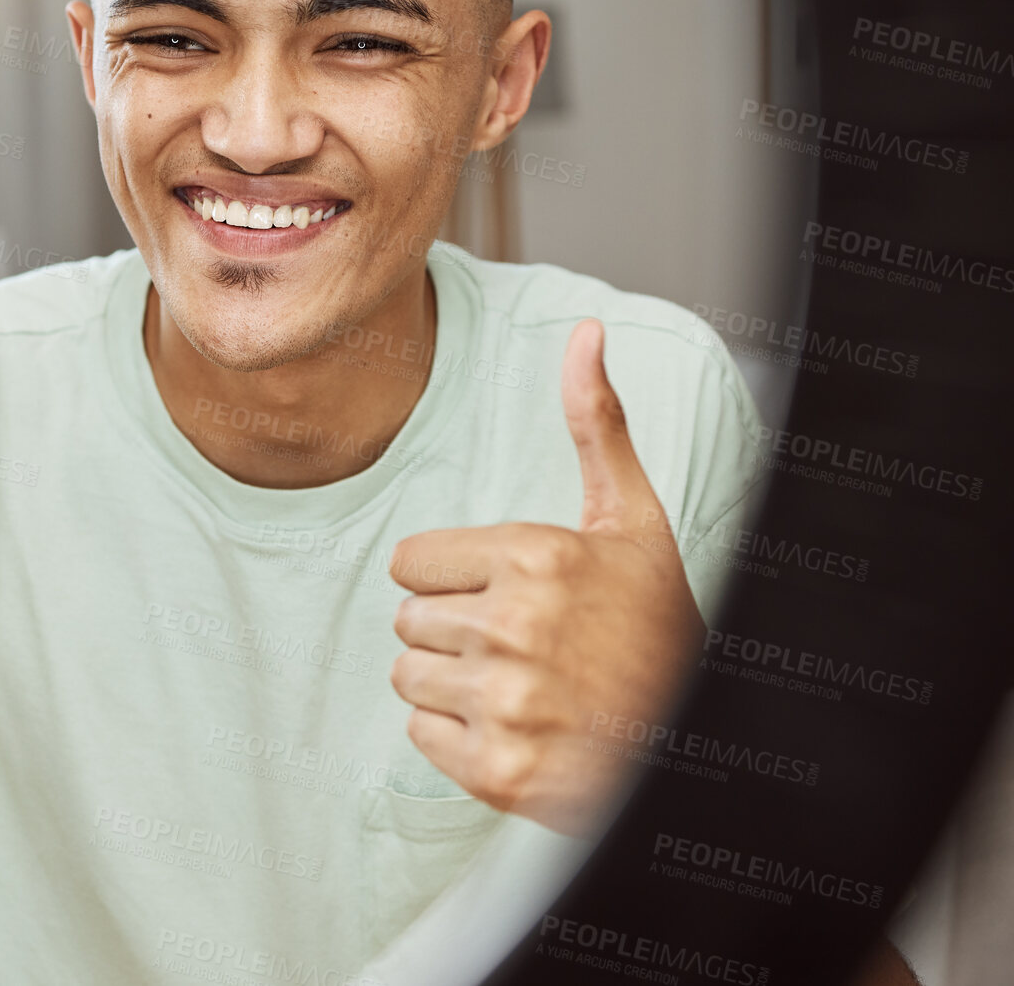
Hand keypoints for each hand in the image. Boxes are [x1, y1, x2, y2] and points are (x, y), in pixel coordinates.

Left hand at [388, 319, 703, 835]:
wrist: (692, 743)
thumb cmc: (655, 626)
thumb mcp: (633, 521)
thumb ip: (595, 425)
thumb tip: (586, 331)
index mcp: (535, 554)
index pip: (411, 561)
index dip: (452, 577)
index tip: (504, 592)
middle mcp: (515, 624)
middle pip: (407, 618)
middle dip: (452, 629)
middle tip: (519, 644)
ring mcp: (506, 701)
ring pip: (407, 675)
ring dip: (449, 683)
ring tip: (516, 684)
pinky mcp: (496, 769)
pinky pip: (420, 734)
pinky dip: (456, 737)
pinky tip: (514, 728)